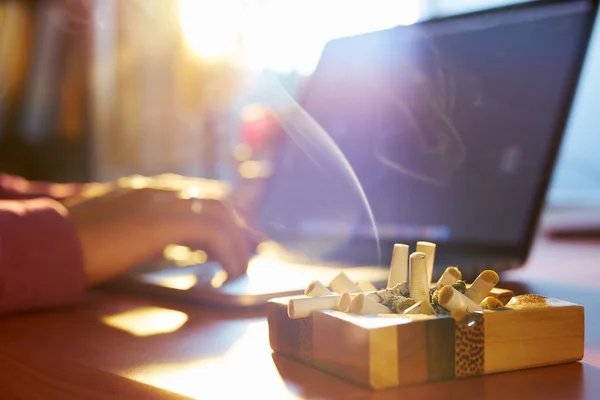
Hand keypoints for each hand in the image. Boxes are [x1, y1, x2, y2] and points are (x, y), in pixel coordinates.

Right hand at [65, 177, 250, 285]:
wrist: (51, 243)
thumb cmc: (76, 244)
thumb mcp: (116, 231)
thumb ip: (145, 231)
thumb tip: (169, 245)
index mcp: (147, 190)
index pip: (197, 195)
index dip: (221, 217)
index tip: (234, 239)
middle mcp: (158, 190)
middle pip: (215, 199)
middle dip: (236, 227)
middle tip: (245, 254)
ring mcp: (160, 200)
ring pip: (218, 212)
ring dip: (236, 242)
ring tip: (237, 269)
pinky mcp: (162, 219)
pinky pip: (212, 229)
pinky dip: (228, 250)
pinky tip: (228, 271)